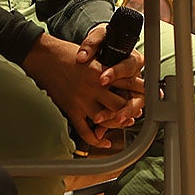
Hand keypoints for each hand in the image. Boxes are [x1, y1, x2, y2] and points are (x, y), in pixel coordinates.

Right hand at [22, 33, 143, 148]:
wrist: (43, 57)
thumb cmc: (66, 53)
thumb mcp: (91, 54)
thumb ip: (106, 67)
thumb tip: (120, 76)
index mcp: (101, 70)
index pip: (127, 82)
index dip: (140, 89)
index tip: (150, 93)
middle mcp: (93, 87)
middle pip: (120, 103)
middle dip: (132, 109)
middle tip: (139, 111)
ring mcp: (82, 100)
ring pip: (106, 119)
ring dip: (118, 123)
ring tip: (126, 123)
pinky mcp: (71, 110)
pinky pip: (86, 131)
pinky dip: (97, 139)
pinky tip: (105, 141)